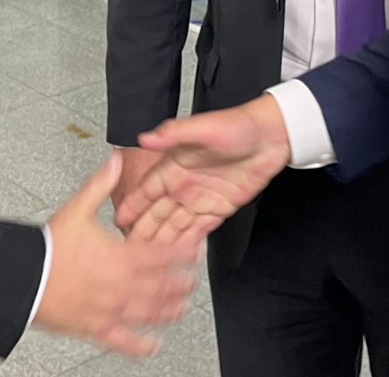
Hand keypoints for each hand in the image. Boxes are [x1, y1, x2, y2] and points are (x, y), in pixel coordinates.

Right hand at [34, 151, 200, 356]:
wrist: (23, 276)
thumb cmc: (48, 246)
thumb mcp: (77, 208)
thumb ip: (100, 184)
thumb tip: (115, 159)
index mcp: (120, 256)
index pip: (162, 255)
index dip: (182, 254)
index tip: (195, 252)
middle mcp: (121, 285)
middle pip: (162, 287)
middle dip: (181, 285)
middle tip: (192, 283)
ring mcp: (110, 309)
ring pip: (149, 314)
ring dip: (169, 312)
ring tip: (181, 310)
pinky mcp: (95, 328)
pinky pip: (123, 341)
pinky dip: (140, 346)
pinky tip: (151, 345)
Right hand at [116, 95, 291, 242]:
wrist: (271, 136)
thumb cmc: (238, 125)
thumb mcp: (203, 127)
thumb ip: (173, 134)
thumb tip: (145, 137)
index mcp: (175, 165)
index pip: (147, 190)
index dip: (132, 205)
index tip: (118, 220)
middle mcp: (184, 184)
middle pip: (157, 213)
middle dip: (143, 231)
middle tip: (128, 251)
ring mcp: (201, 197)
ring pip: (175, 225)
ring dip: (162, 242)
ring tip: (148, 262)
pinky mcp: (219, 207)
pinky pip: (199, 230)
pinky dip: (187, 243)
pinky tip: (177, 257)